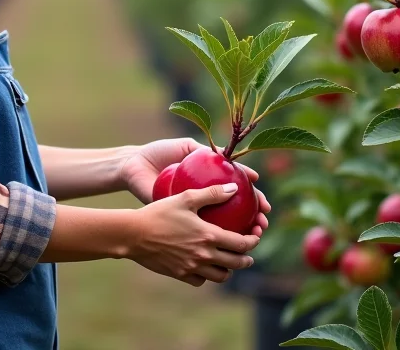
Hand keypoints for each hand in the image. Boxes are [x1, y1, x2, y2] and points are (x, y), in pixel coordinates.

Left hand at [119, 137, 271, 234]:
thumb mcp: (187, 149)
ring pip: (221, 232)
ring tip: (250, 239)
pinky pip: (197, 237)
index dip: (255, 201)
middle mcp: (203, 203)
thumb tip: (235, 159)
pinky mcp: (178, 224)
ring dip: (238, 239)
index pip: (239, 196)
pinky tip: (223, 250)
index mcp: (209, 185)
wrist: (134, 166)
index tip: (265, 207)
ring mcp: (191, 216)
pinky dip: (212, 246)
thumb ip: (211, 152)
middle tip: (261, 226)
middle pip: (236, 217)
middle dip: (253, 223)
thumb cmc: (160, 154)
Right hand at [127, 183, 260, 286]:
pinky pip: (201, 280)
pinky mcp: (180, 275)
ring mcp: (192, 267)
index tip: (255, 236)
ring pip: (220, 276)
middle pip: (235, 263)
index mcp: (209, 236)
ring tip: (228, 261)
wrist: (133, 235)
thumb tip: (234, 188)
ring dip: (228, 269)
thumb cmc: (159, 212)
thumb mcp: (186, 197)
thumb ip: (212, 193)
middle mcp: (204, 255)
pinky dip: (207, 275)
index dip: (253, 241)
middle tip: (247, 255)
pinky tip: (204, 266)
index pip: (241, 244)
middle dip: (246, 259)